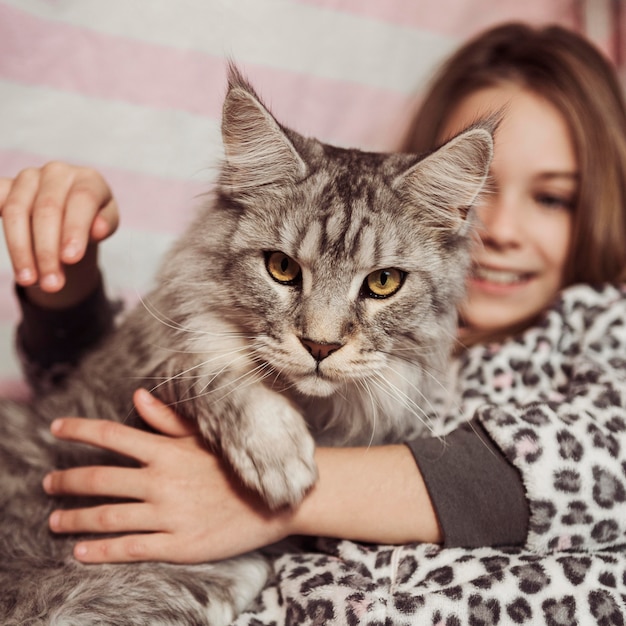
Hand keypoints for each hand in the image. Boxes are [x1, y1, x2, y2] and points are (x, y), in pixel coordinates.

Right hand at [0, 162, 118, 307]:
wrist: (72, 211)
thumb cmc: (93, 219)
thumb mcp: (106, 223)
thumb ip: (105, 224)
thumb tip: (98, 229)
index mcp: (88, 178)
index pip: (82, 200)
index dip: (75, 229)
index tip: (71, 259)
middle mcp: (56, 172)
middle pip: (47, 210)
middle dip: (48, 251)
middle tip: (52, 284)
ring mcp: (28, 178)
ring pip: (16, 212)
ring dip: (21, 250)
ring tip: (29, 281)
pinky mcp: (5, 187)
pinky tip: (9, 254)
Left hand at [43, 389, 292, 563]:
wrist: (277, 500)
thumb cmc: (239, 465)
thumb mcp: (206, 437)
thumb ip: (168, 419)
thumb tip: (139, 397)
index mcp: (167, 451)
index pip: (111, 436)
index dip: (78, 430)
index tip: (55, 428)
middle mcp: (161, 481)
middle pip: (98, 479)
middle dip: (66, 482)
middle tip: (47, 485)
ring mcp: (168, 515)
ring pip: (106, 518)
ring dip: (74, 520)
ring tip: (55, 521)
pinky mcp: (177, 545)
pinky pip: (129, 549)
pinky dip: (99, 552)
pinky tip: (81, 552)